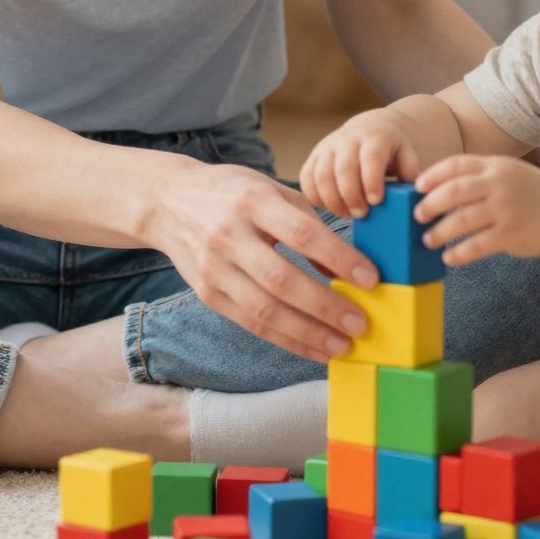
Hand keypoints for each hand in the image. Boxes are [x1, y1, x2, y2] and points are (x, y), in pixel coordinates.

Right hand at [153, 160, 378, 362]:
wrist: (169, 202)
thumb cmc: (231, 193)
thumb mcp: (270, 190)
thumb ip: (307, 222)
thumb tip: (342, 267)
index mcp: (253, 201)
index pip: (302, 234)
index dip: (339, 258)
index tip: (370, 278)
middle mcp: (230, 235)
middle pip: (282, 280)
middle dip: (326, 306)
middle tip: (361, 323)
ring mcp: (215, 269)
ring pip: (265, 310)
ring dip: (308, 333)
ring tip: (342, 346)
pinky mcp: (208, 295)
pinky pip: (251, 324)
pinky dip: (286, 340)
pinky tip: (313, 348)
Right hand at [298, 107, 421, 221]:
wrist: (371, 128)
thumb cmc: (392, 149)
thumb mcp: (407, 154)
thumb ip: (411, 170)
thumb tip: (415, 190)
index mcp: (374, 136)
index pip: (370, 157)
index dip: (371, 180)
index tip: (376, 201)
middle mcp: (348, 138)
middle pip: (342, 168)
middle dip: (351, 195)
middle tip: (362, 214)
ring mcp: (327, 146)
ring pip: (321, 175)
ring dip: (332, 200)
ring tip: (347, 214)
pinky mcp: (314, 156)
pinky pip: (306, 178)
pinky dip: (315, 197)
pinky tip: (330, 208)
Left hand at [413, 155, 539, 265]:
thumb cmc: (527, 193)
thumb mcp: (505, 172)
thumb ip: (477, 176)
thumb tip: (435, 189)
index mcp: (495, 166)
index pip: (457, 164)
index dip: (433, 175)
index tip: (417, 186)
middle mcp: (499, 185)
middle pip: (455, 191)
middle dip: (431, 204)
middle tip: (418, 215)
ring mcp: (505, 210)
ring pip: (463, 220)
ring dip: (440, 232)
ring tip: (428, 240)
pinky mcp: (510, 235)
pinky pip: (477, 246)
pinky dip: (459, 253)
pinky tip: (448, 258)